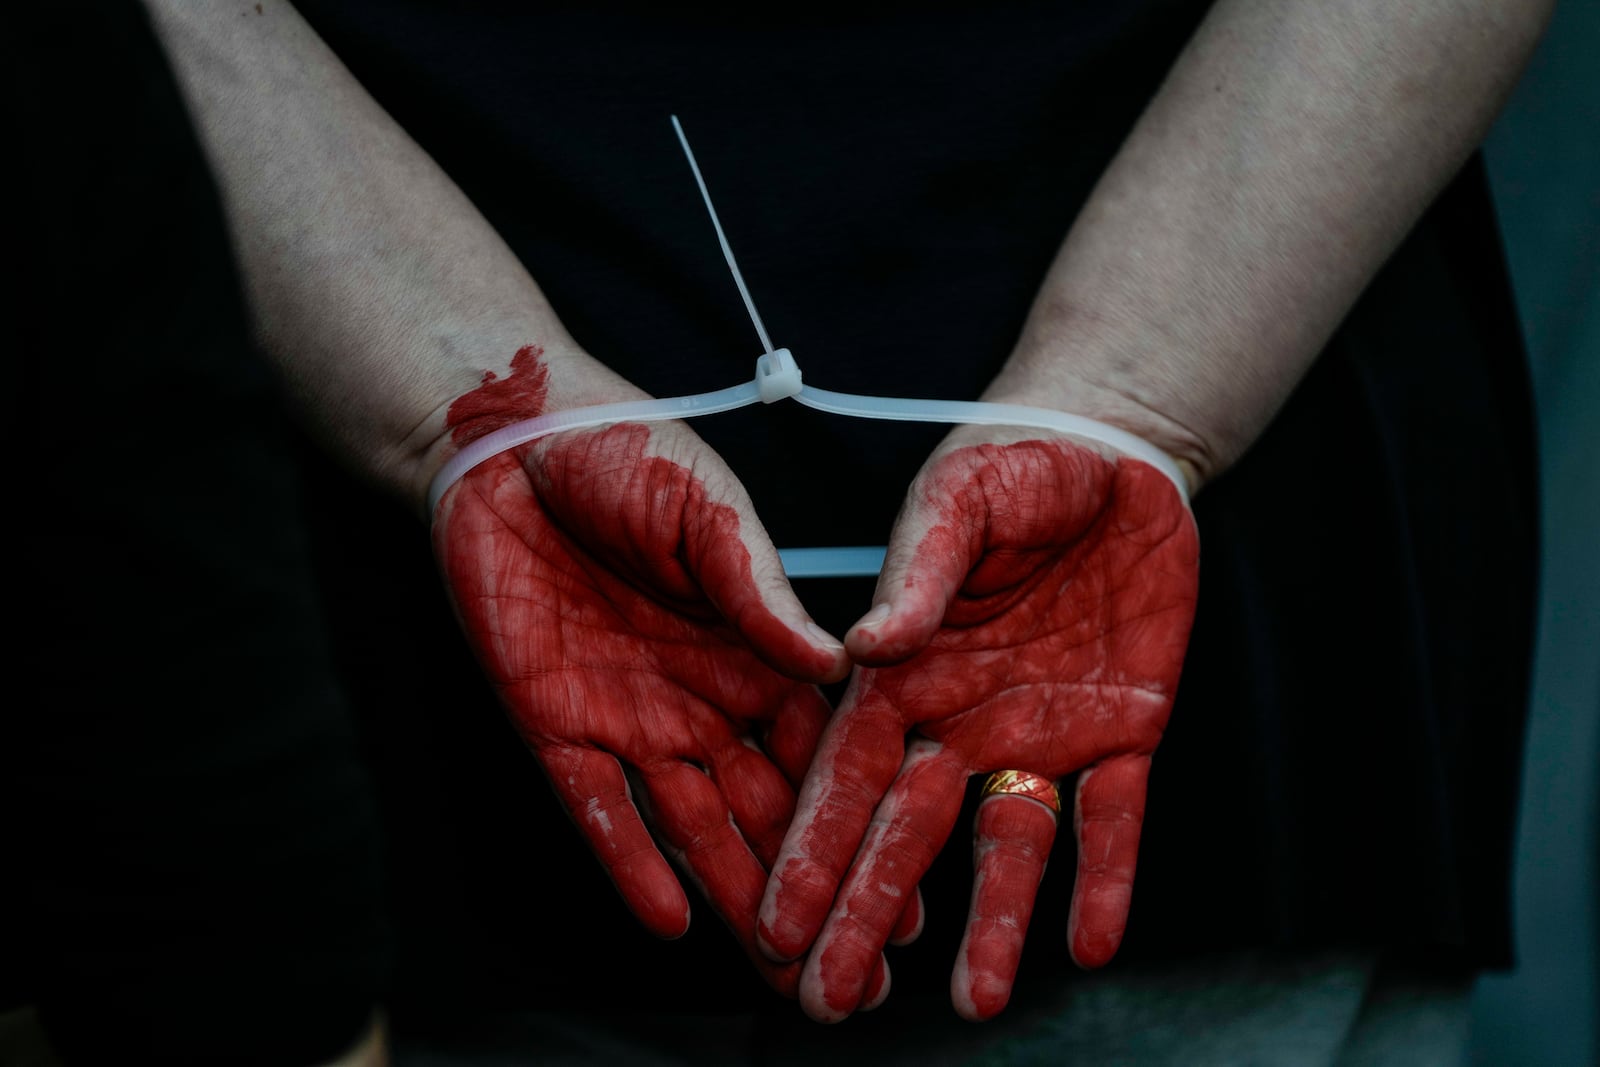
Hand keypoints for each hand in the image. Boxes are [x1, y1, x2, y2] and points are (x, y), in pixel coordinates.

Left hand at [430, 349, 879, 996]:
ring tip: (788, 971)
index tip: (912, 887)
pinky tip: (674, 921)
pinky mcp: (556, 726)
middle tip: (867, 973)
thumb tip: (841, 664)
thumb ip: (762, 592)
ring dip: (739, 899)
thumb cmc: (626, 454)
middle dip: (817, 890)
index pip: (824, 753)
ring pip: (694, 830)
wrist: (508, 444)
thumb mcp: (710, 514)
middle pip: (769, 813)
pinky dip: (631, 865)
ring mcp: (632, 720)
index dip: (866, 820)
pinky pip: (598, 811)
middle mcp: (704, 700)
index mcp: (755, 650)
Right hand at [756, 426, 1198, 1020]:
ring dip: (992, 923)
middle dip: (867, 915)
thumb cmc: (1014, 463)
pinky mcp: (1121, 732)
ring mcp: (1041, 734)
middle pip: (906, 835)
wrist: (1114, 455)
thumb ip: (916, 574)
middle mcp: (963, 721)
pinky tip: (1089, 943)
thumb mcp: (957, 503)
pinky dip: (1103, 878)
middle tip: (831, 1000)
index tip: (775, 922)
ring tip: (973, 1001)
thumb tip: (859, 648)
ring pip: (1007, 846)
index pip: (846, 777)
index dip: (811, 850)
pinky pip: (1112, 819)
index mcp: (906, 674)